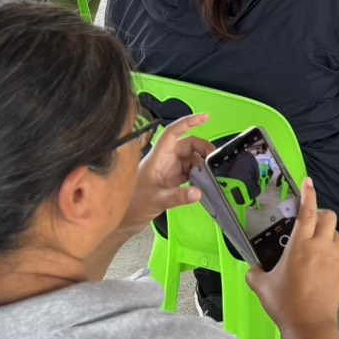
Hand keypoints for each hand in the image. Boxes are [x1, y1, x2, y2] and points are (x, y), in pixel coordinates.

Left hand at [122, 114, 212, 232]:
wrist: (125, 221)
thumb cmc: (132, 206)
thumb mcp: (156, 200)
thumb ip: (178, 196)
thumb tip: (198, 192)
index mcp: (157, 157)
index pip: (173, 132)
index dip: (189, 122)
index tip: (205, 117)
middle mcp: (164, 160)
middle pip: (187, 145)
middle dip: (202, 149)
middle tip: (213, 160)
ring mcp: (169, 169)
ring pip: (191, 158)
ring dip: (201, 165)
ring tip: (207, 175)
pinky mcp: (172, 179)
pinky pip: (190, 171)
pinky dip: (198, 175)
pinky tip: (201, 183)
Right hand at [248, 177, 338, 334]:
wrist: (310, 325)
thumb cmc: (285, 303)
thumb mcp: (261, 286)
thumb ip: (255, 271)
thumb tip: (254, 267)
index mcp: (300, 245)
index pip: (307, 211)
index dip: (309, 193)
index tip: (308, 181)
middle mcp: (321, 246)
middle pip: (329, 216)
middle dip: (321, 215)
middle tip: (309, 224)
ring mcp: (335, 257)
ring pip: (337, 234)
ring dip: (327, 234)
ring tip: (315, 246)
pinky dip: (333, 251)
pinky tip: (322, 263)